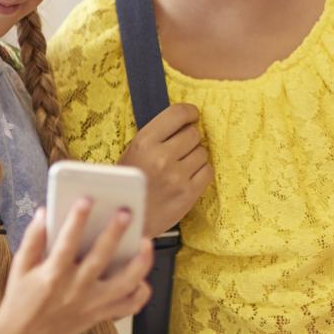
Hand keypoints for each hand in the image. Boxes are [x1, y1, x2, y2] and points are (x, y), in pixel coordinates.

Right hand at [0, 200, 153, 333]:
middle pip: (100, 258)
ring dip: (140, 263)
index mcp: (52, 276)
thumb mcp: (19, 268)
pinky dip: (141, 292)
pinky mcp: (99, 315)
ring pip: (124, 284)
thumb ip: (33, 239)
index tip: (86, 199)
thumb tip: (44, 212)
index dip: (76, 219)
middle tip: (126, 212)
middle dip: (114, 233)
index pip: (67, 242)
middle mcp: (74, 290)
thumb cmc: (20, 300)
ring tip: (146, 242)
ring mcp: (90, 304)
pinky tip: (143, 276)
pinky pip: (128, 306)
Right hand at [119, 103, 212, 236]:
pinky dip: (201, 171)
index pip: (178, 114)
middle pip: (194, 134)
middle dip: (190, 138)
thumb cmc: (129, 183)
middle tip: (181, 148)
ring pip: (203, 152)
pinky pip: (208, 171)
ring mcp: (177, 177)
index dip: (190, 112)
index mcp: (144, 142)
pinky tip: (189, 176)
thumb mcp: (132, 152)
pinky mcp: (188, 194)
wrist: (126, 220)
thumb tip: (185, 118)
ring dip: (195, 156)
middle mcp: (161, 157)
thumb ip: (156, 135)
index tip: (192, 116)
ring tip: (181, 165)